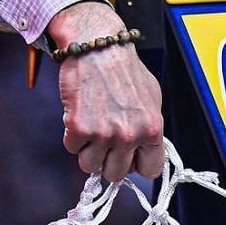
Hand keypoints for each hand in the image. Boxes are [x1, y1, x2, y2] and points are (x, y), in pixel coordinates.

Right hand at [52, 1, 163, 184]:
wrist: (100, 50)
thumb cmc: (126, 72)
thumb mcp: (152, 101)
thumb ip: (149, 129)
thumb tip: (144, 150)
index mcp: (153, 129)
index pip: (150, 170)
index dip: (136, 165)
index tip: (129, 158)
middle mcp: (130, 136)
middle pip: (116, 174)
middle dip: (109, 161)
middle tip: (105, 143)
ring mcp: (104, 134)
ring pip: (90, 167)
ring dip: (89, 151)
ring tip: (93, 129)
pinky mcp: (79, 129)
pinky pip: (72, 149)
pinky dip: (73, 137)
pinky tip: (80, 116)